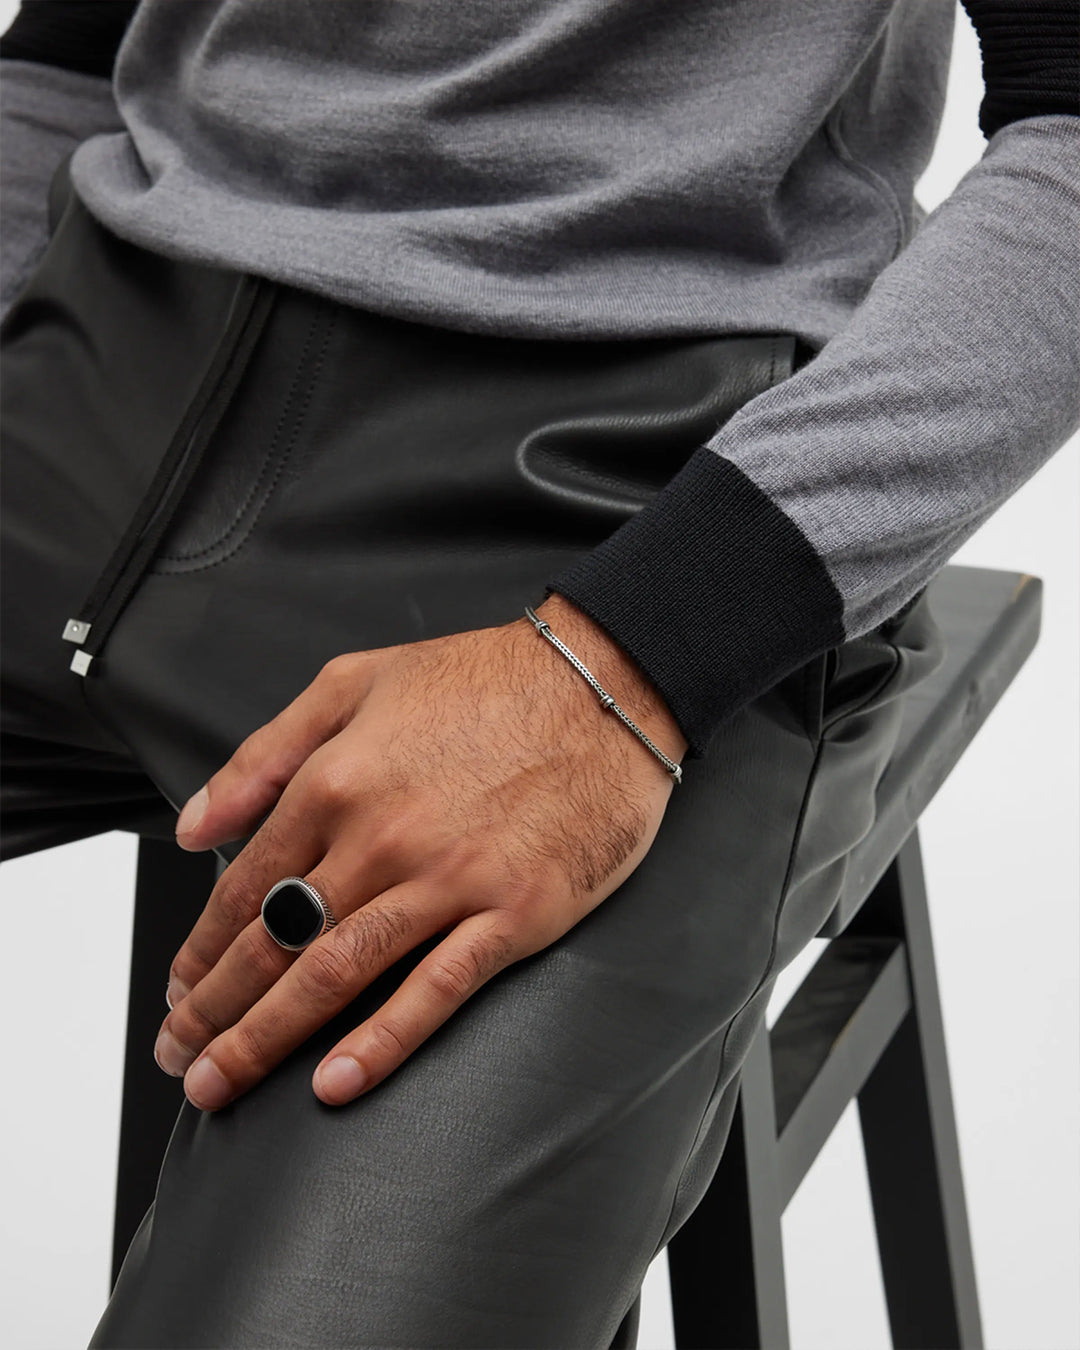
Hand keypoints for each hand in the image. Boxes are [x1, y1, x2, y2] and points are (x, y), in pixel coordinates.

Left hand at [155, 593, 687, 1110]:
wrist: (602, 684)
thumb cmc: (484, 679)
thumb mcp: (354, 682)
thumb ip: (265, 753)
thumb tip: (193, 826)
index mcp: (336, 780)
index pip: (242, 886)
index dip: (200, 949)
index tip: (179, 990)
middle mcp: (379, 836)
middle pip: (274, 941)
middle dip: (212, 1011)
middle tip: (180, 1058)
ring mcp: (448, 879)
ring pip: (335, 974)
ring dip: (266, 1038)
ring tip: (222, 1082)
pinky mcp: (513, 912)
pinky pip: (436, 990)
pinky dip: (382, 1042)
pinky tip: (336, 1084)